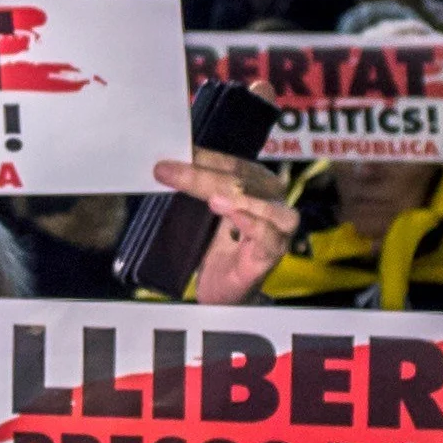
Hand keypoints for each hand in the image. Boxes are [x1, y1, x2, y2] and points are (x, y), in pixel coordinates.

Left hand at [156, 151, 296, 305]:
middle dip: (203, 176)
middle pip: (242, 181)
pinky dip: (254, 226)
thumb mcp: (202, 211)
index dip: (202, 158)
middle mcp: (271, 199)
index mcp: (256, 182)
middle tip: (169, 173)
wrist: (224, 286)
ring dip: (237, 199)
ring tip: (212, 199)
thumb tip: (166, 164)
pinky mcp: (272, 253)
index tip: (171, 156)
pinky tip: (238, 219)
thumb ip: (194, 187)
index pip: (230, 163)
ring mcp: (276, 227)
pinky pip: (268, 237)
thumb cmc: (217, 245)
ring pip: (263, 206)